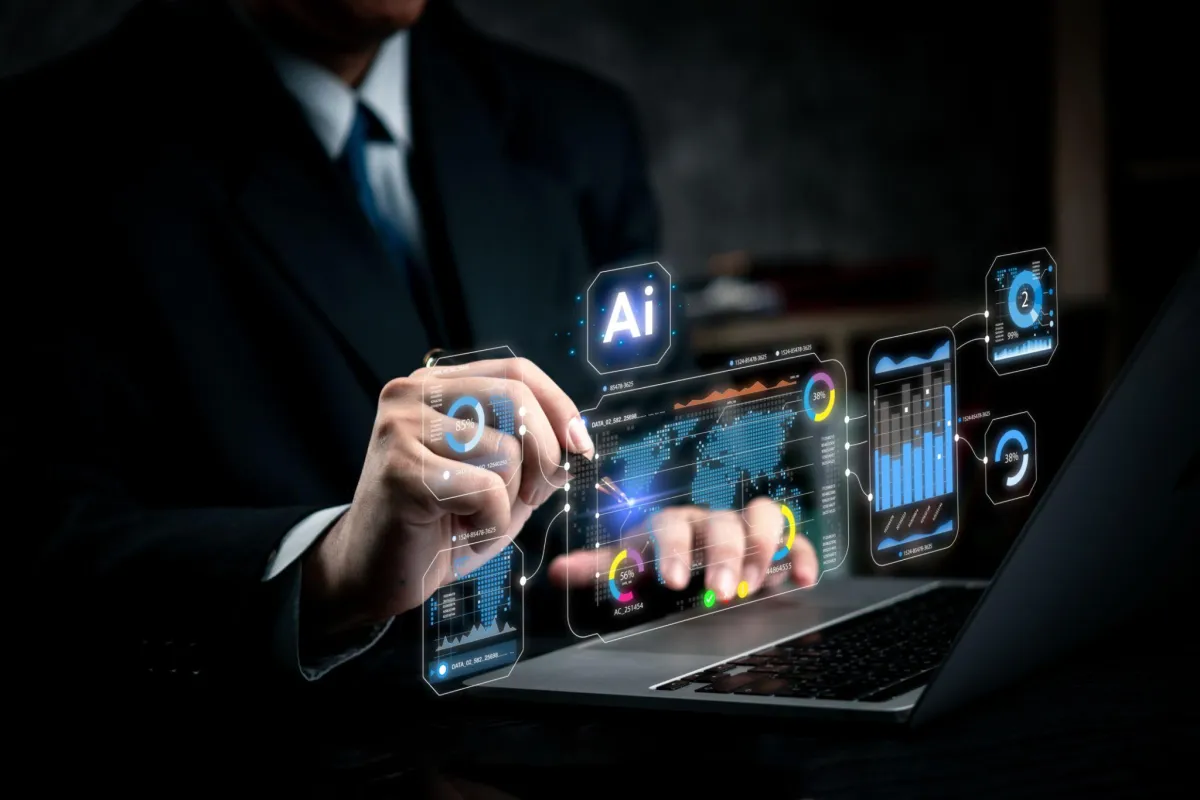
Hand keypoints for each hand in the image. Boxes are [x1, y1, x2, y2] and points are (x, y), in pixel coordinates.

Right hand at [302, 357, 593, 633]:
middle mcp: (413, 394)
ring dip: (507, 502)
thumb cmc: (438, 526)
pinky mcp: (401, 468)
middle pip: (517, 400)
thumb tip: (576, 437)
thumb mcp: (499, 481)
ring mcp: (401, 427)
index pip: (517, 372)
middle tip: (526, 498)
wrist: (373, 574)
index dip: (559, 407)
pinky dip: (489, 524)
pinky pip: (486, 491)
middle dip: (543, 458)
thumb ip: (532, 451)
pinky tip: (459, 531)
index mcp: (437, 385)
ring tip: (470, 517)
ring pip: (506, 452)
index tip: (580, 446)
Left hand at [547, 496, 818, 600]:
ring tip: (758, 585)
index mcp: (673, 524)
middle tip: (723, 589)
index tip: (673, 580)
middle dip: (723, 555)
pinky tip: (804, 578)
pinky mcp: (778, 543)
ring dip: (762, 549)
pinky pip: (796, 537)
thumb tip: (557, 571)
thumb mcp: (633, 565)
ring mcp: (746, 528)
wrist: (697, 560)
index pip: (670, 524)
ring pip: (762, 518)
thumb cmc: (663, 561)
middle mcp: (711, 520)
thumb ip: (603, 568)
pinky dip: (802, 554)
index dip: (672, 549)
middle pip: (720, 523)